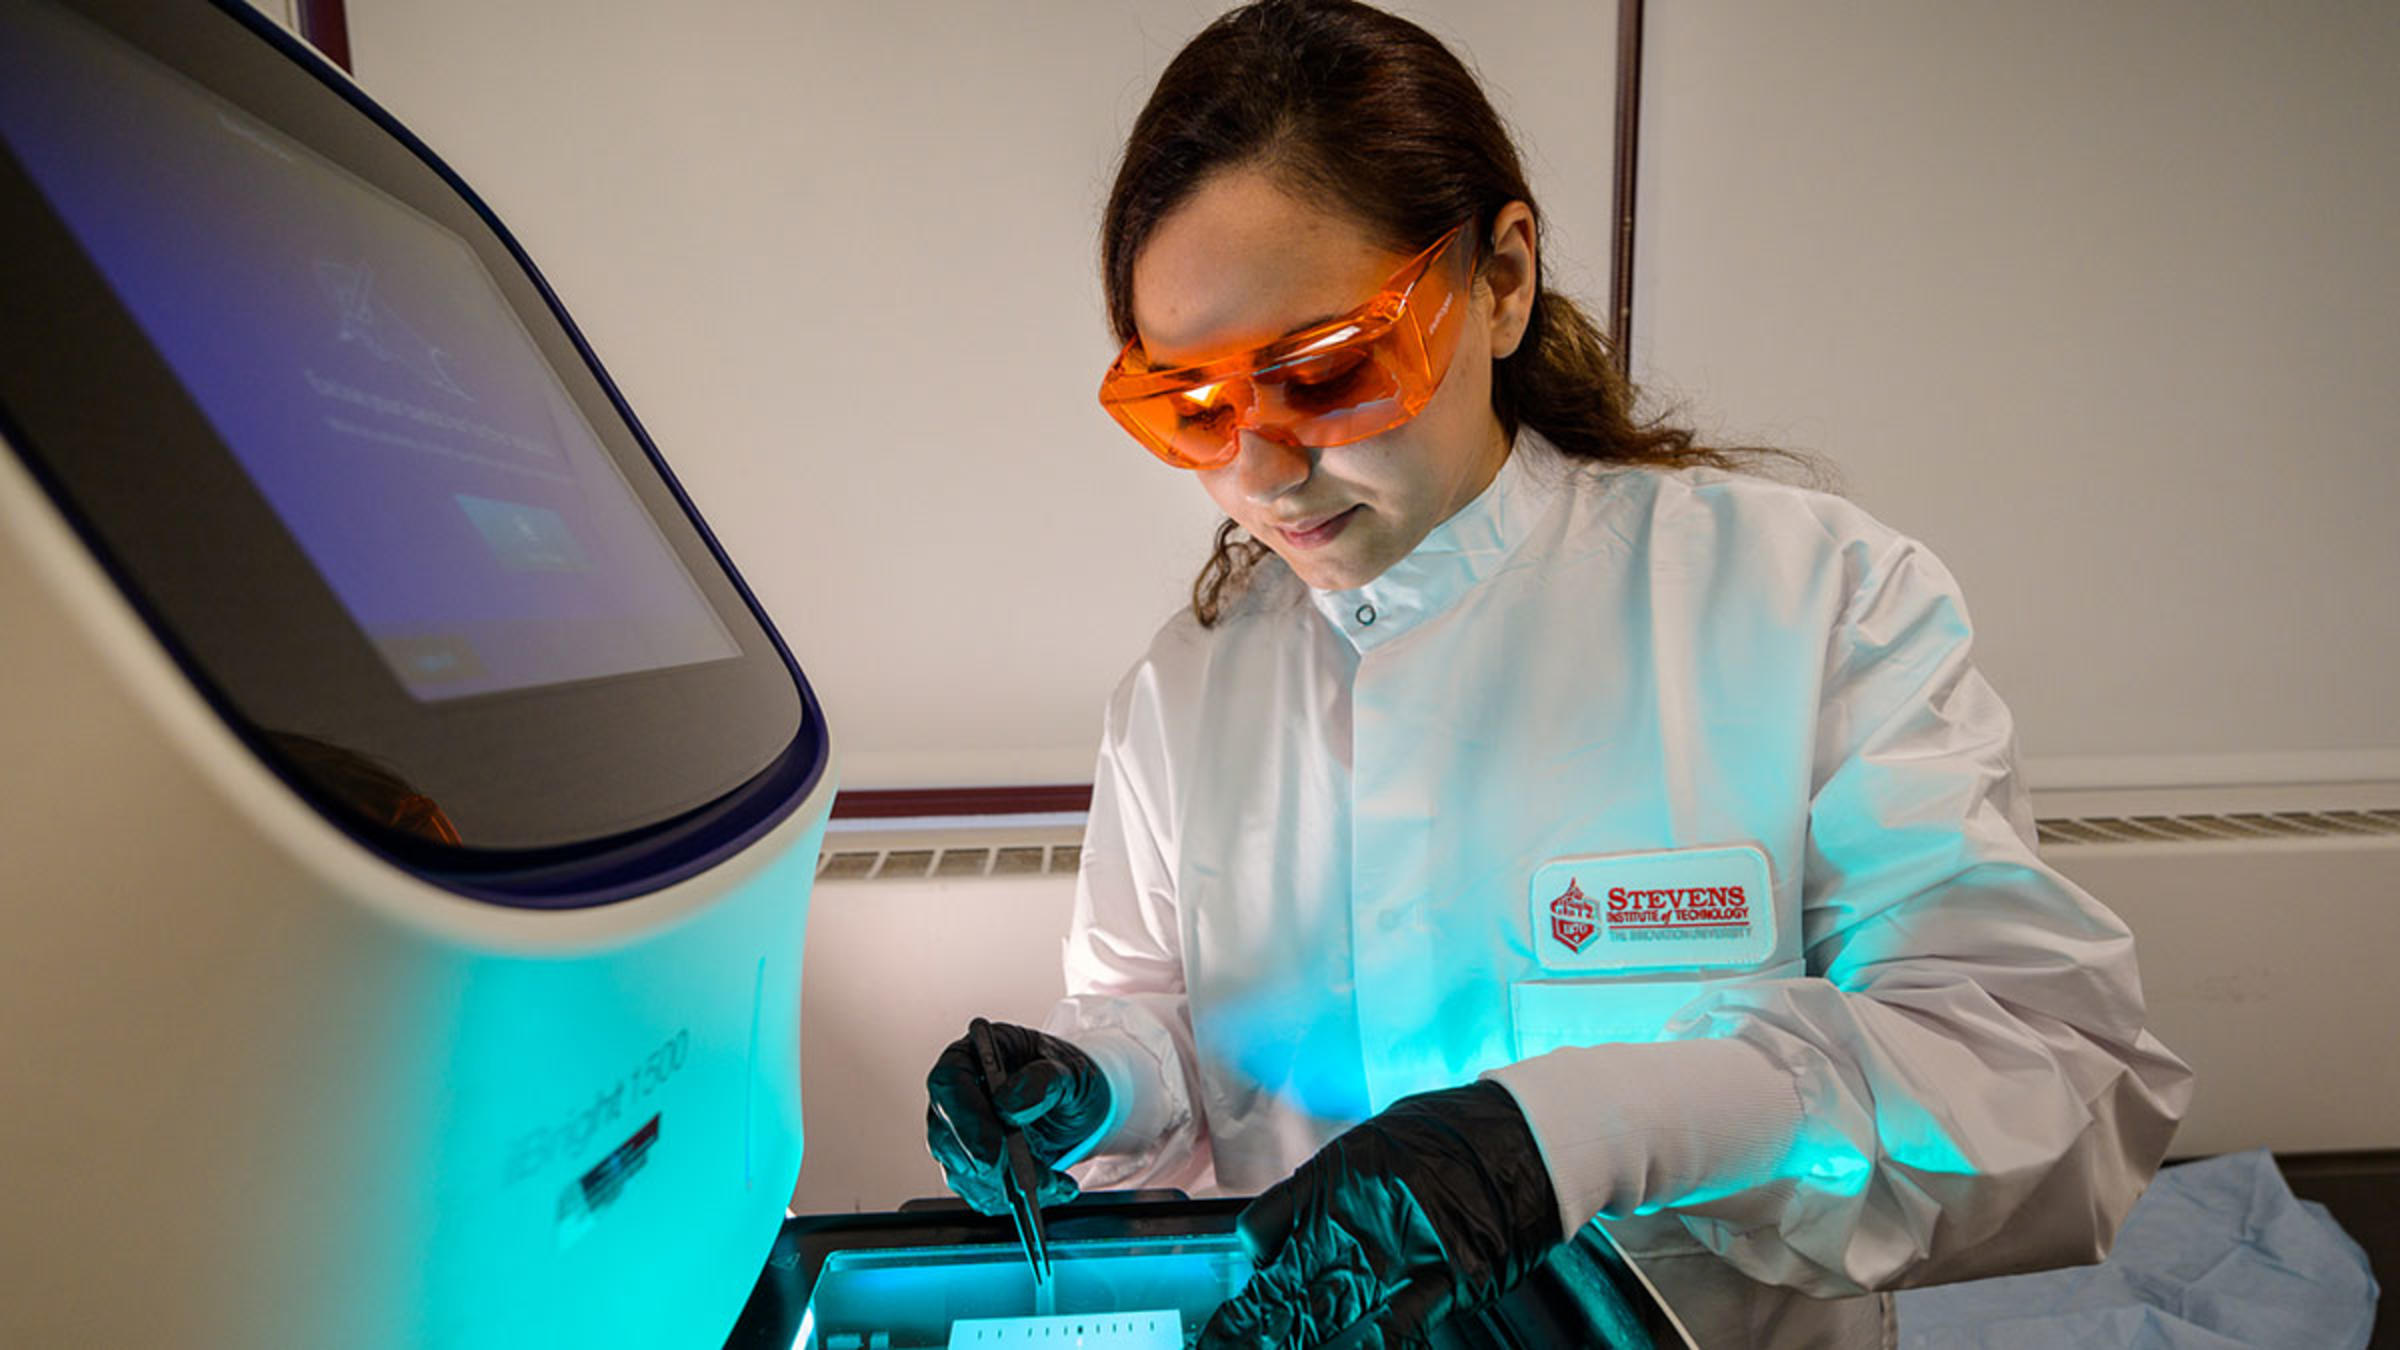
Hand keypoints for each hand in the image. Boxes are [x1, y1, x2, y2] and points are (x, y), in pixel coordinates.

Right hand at [924, 1021, 1112, 1214]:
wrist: (1078, 1104)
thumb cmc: (1067, 1076)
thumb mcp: (1071, 1069)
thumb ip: (1043, 1080)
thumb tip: (1009, 1102)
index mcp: (973, 1055)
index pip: (948, 1084)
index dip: (964, 1120)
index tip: (993, 1150)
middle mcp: (959, 1094)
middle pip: (946, 1136)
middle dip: (985, 1166)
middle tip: (1024, 1182)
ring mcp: (961, 1133)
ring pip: (961, 1172)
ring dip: (1005, 1188)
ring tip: (1052, 1184)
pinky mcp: (973, 1165)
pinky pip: (981, 1191)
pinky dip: (1014, 1199)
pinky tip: (1051, 1188)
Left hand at [1198, 1081, 1562, 1348]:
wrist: (1529, 1133)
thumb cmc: (1460, 1132)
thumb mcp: (1383, 1139)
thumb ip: (1343, 1183)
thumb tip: (1312, 1221)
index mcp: (1337, 1174)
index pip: (1264, 1226)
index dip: (1255, 1260)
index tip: (1256, 1279)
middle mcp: (1357, 1212)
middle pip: (1287, 1279)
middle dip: (1253, 1323)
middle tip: (1224, 1344)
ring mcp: (1399, 1249)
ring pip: (1328, 1310)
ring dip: (1295, 1342)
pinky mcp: (1444, 1278)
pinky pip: (1393, 1325)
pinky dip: (1366, 1347)